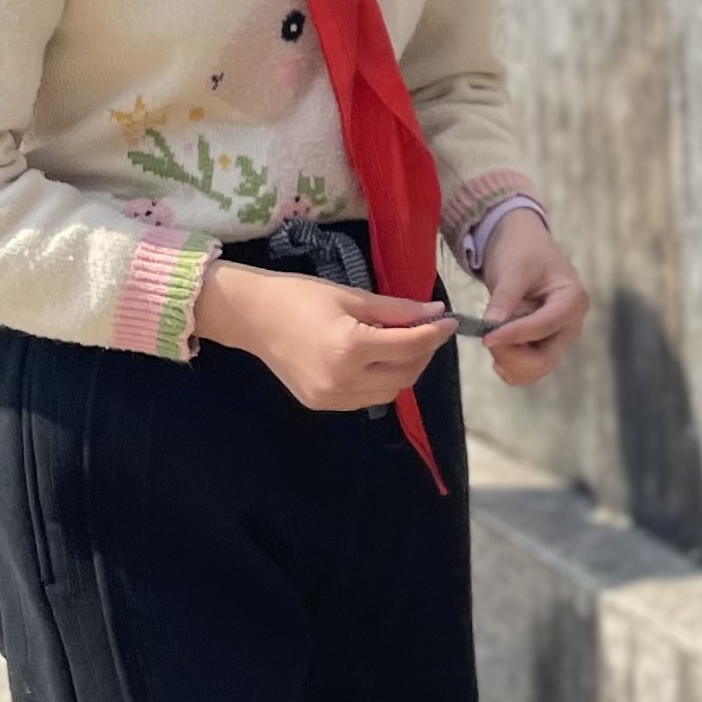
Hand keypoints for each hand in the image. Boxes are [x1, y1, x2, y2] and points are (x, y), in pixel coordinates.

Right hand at [192, 264, 454, 410]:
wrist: (251, 317)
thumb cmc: (299, 296)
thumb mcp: (351, 296)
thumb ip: (396, 309)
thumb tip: (434, 313)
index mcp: (349, 347)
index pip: (409, 346)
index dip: (435, 333)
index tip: (450, 320)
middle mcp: (342, 379)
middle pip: (406, 374)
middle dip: (423, 352)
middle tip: (425, 329)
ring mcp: (332, 398)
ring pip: (391, 392)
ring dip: (405, 370)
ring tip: (401, 344)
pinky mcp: (323, 405)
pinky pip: (367, 399)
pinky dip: (381, 382)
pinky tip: (376, 360)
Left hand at [473, 211, 586, 387]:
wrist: (521, 246)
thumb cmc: (522, 250)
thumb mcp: (513, 269)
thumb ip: (505, 298)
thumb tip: (491, 326)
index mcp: (573, 300)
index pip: (544, 326)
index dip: (514, 335)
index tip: (486, 338)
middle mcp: (571, 324)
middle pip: (545, 357)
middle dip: (512, 355)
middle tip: (486, 339)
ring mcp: (559, 337)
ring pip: (537, 368)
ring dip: (510, 363)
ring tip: (490, 341)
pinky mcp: (544, 344)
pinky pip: (531, 368)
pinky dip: (512, 368)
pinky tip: (497, 354)